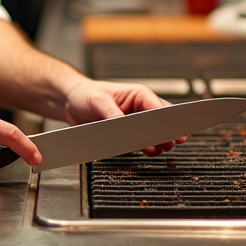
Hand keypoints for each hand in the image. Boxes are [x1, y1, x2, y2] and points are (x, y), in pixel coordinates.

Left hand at [62, 80, 185, 156]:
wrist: (71, 101)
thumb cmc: (85, 94)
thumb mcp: (98, 101)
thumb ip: (112, 114)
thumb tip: (123, 126)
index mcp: (138, 94)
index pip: (158, 107)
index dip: (168, 120)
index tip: (174, 131)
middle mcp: (139, 107)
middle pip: (160, 121)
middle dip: (165, 132)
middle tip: (169, 143)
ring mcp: (134, 120)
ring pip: (153, 133)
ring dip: (156, 141)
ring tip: (157, 149)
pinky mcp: (127, 132)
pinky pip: (141, 140)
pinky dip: (145, 146)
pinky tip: (148, 151)